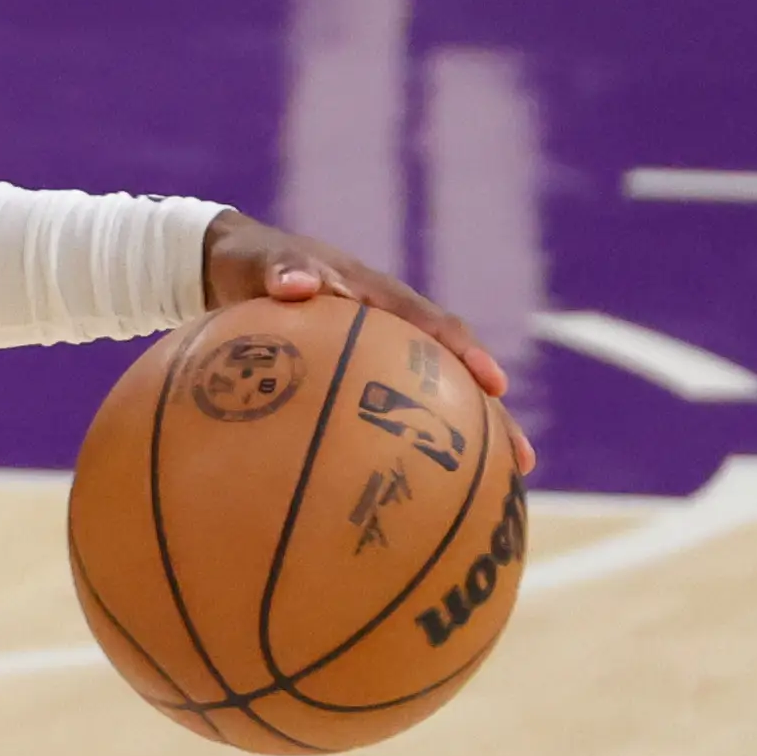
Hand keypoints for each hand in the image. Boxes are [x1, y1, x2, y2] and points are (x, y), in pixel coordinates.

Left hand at [203, 211, 533, 472]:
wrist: (235, 267)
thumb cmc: (252, 262)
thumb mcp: (261, 261)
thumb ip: (281, 270)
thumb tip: (297, 285)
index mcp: (380, 297)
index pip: (435, 325)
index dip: (467, 353)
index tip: (493, 384)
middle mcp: (393, 328)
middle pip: (453, 377)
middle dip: (491, 416)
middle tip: (521, 459)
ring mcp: (380, 357)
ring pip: (432, 403)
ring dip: (463, 441)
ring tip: (494, 491)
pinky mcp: (356, 380)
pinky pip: (382, 416)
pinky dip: (399, 449)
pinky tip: (411, 494)